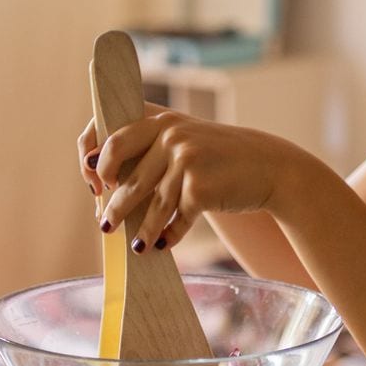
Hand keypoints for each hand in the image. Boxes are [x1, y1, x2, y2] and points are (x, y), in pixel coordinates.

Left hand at [76, 108, 302, 251]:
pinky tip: (165, 244)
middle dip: (114, 207)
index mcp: (160, 120)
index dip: (97, 163)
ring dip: (142, 230)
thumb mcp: (184, 139)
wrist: (269, 167)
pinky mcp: (198, 187)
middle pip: (129, 179)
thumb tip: (106, 186)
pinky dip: (170, 235)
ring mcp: (185, 160)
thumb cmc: (219, 158)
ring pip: (153, 206)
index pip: (112, 139)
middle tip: (105, 225)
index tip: (96, 184)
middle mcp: (170, 136)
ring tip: (136, 245)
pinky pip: (176, 219)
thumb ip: (150, 150)